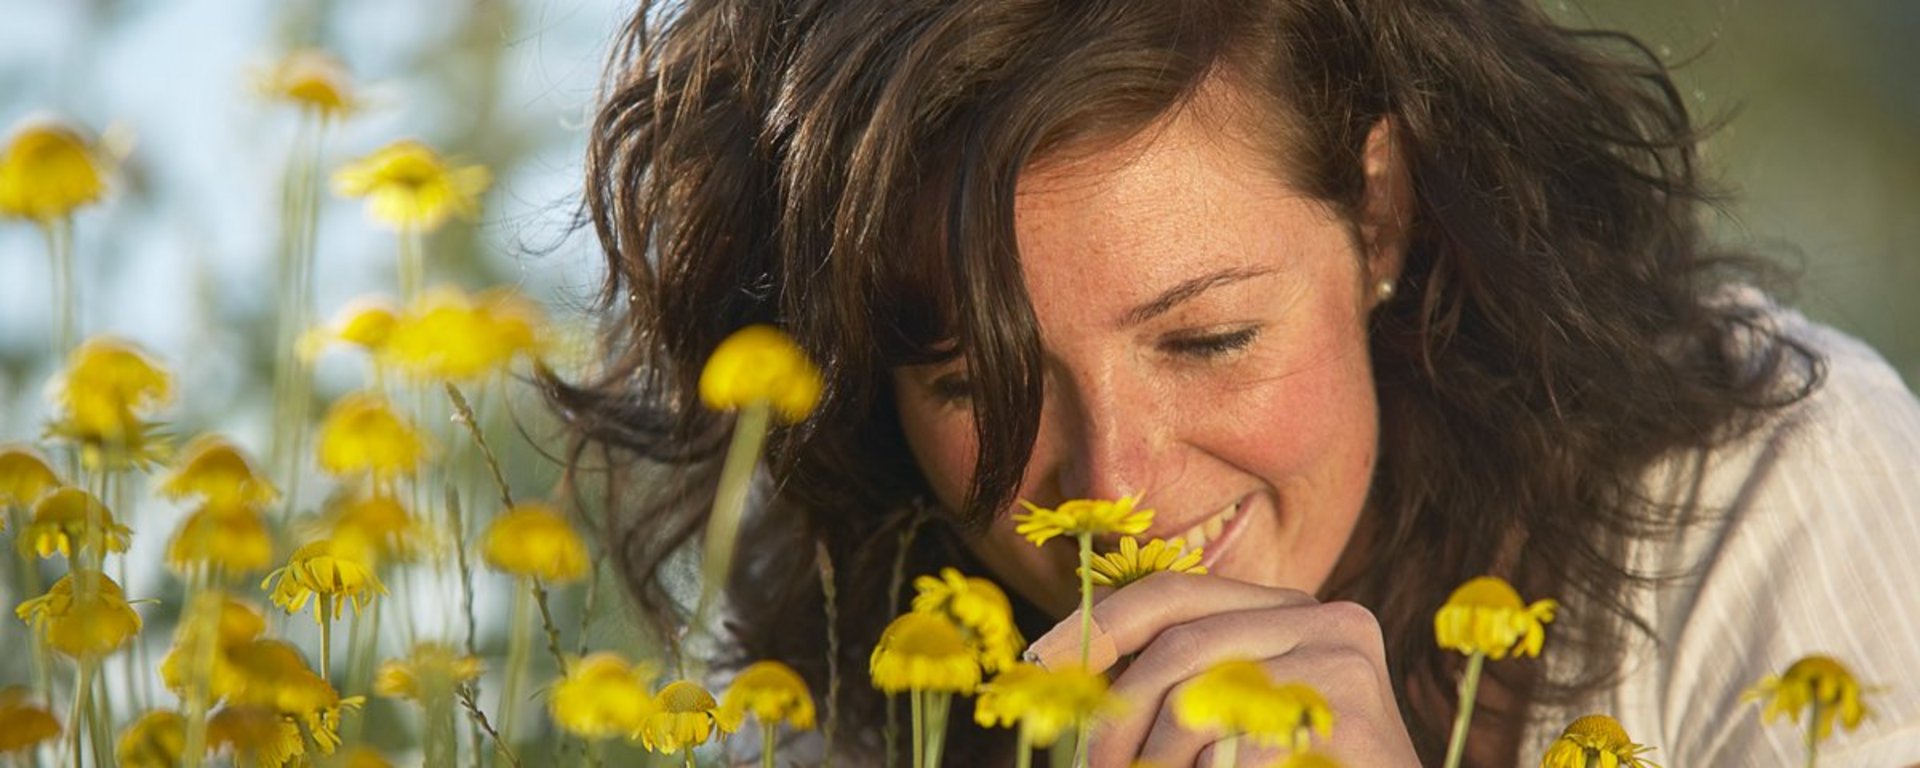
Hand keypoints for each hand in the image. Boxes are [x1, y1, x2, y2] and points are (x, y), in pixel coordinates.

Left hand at [1024, 572, 1421, 766]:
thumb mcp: (1240, 717)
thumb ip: (1185, 681)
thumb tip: (1070, 657)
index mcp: (1292, 612)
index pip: (1176, 594)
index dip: (1099, 624)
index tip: (1043, 664)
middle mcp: (1327, 618)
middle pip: (1180, 646)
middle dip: (1118, 713)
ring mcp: (1347, 663)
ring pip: (1199, 701)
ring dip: (1158, 760)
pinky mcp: (1358, 716)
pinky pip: (1239, 749)